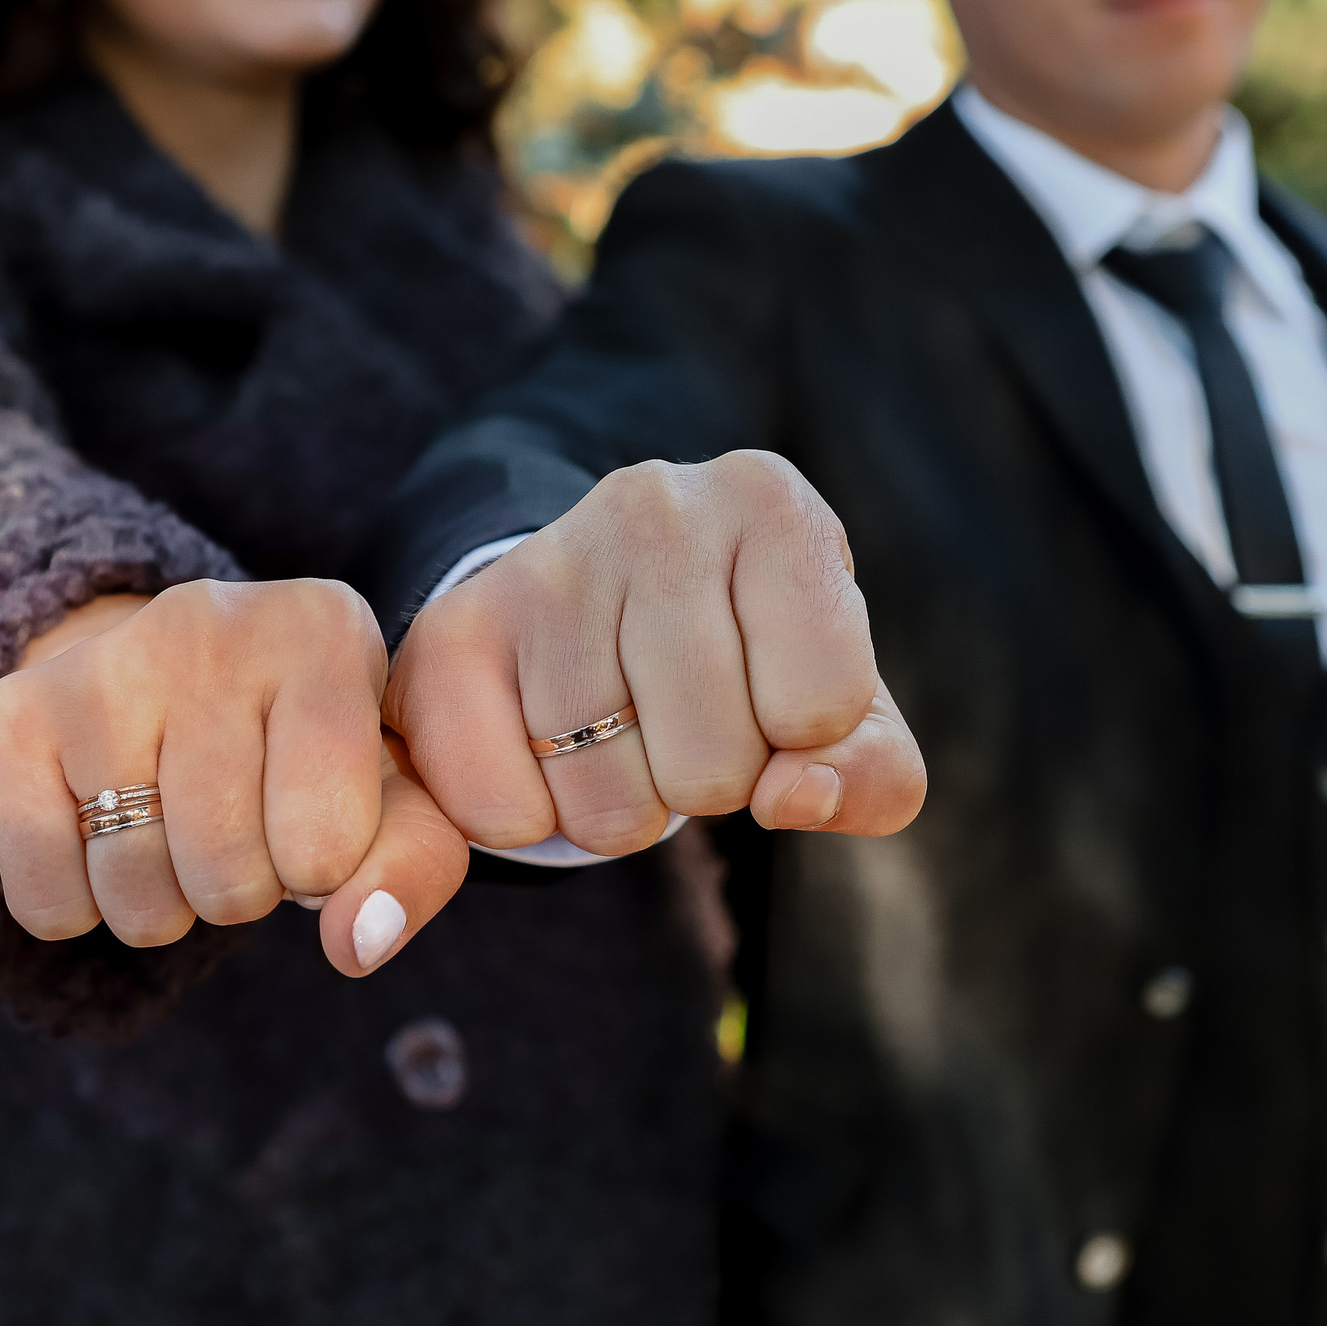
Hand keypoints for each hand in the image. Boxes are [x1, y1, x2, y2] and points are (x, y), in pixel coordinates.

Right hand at [0, 580, 467, 975]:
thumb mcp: (390, 796)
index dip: (321, 868)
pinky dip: (79, 906)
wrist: (167, 681)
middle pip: (230, 876)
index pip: (329, 840)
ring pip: (137, 896)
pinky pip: (50, 901)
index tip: (314, 813)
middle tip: (236, 825)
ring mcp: (100, 666)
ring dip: (163, 903)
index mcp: (323, 630)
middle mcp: (208, 624)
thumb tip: (357, 944)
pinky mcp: (9, 719)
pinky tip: (101, 833)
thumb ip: (413, 866)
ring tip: (173, 829)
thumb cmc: (303, 755)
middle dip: (242, 889)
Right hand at [384, 450, 925, 854]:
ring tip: (617, 732)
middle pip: (715, 767)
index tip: (771, 691)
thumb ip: (874, 773)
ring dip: (623, 808)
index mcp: (772, 504)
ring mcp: (545, 565)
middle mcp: (656, 507)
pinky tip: (540, 756)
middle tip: (684, 719)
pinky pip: (501, 809)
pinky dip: (529, 821)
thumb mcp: (842, 711)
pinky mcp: (452, 633)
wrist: (601, 602)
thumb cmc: (749, 660)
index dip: (801, 739)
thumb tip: (793, 797)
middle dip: (709, 781)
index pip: (822, 708)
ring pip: (609, 801)